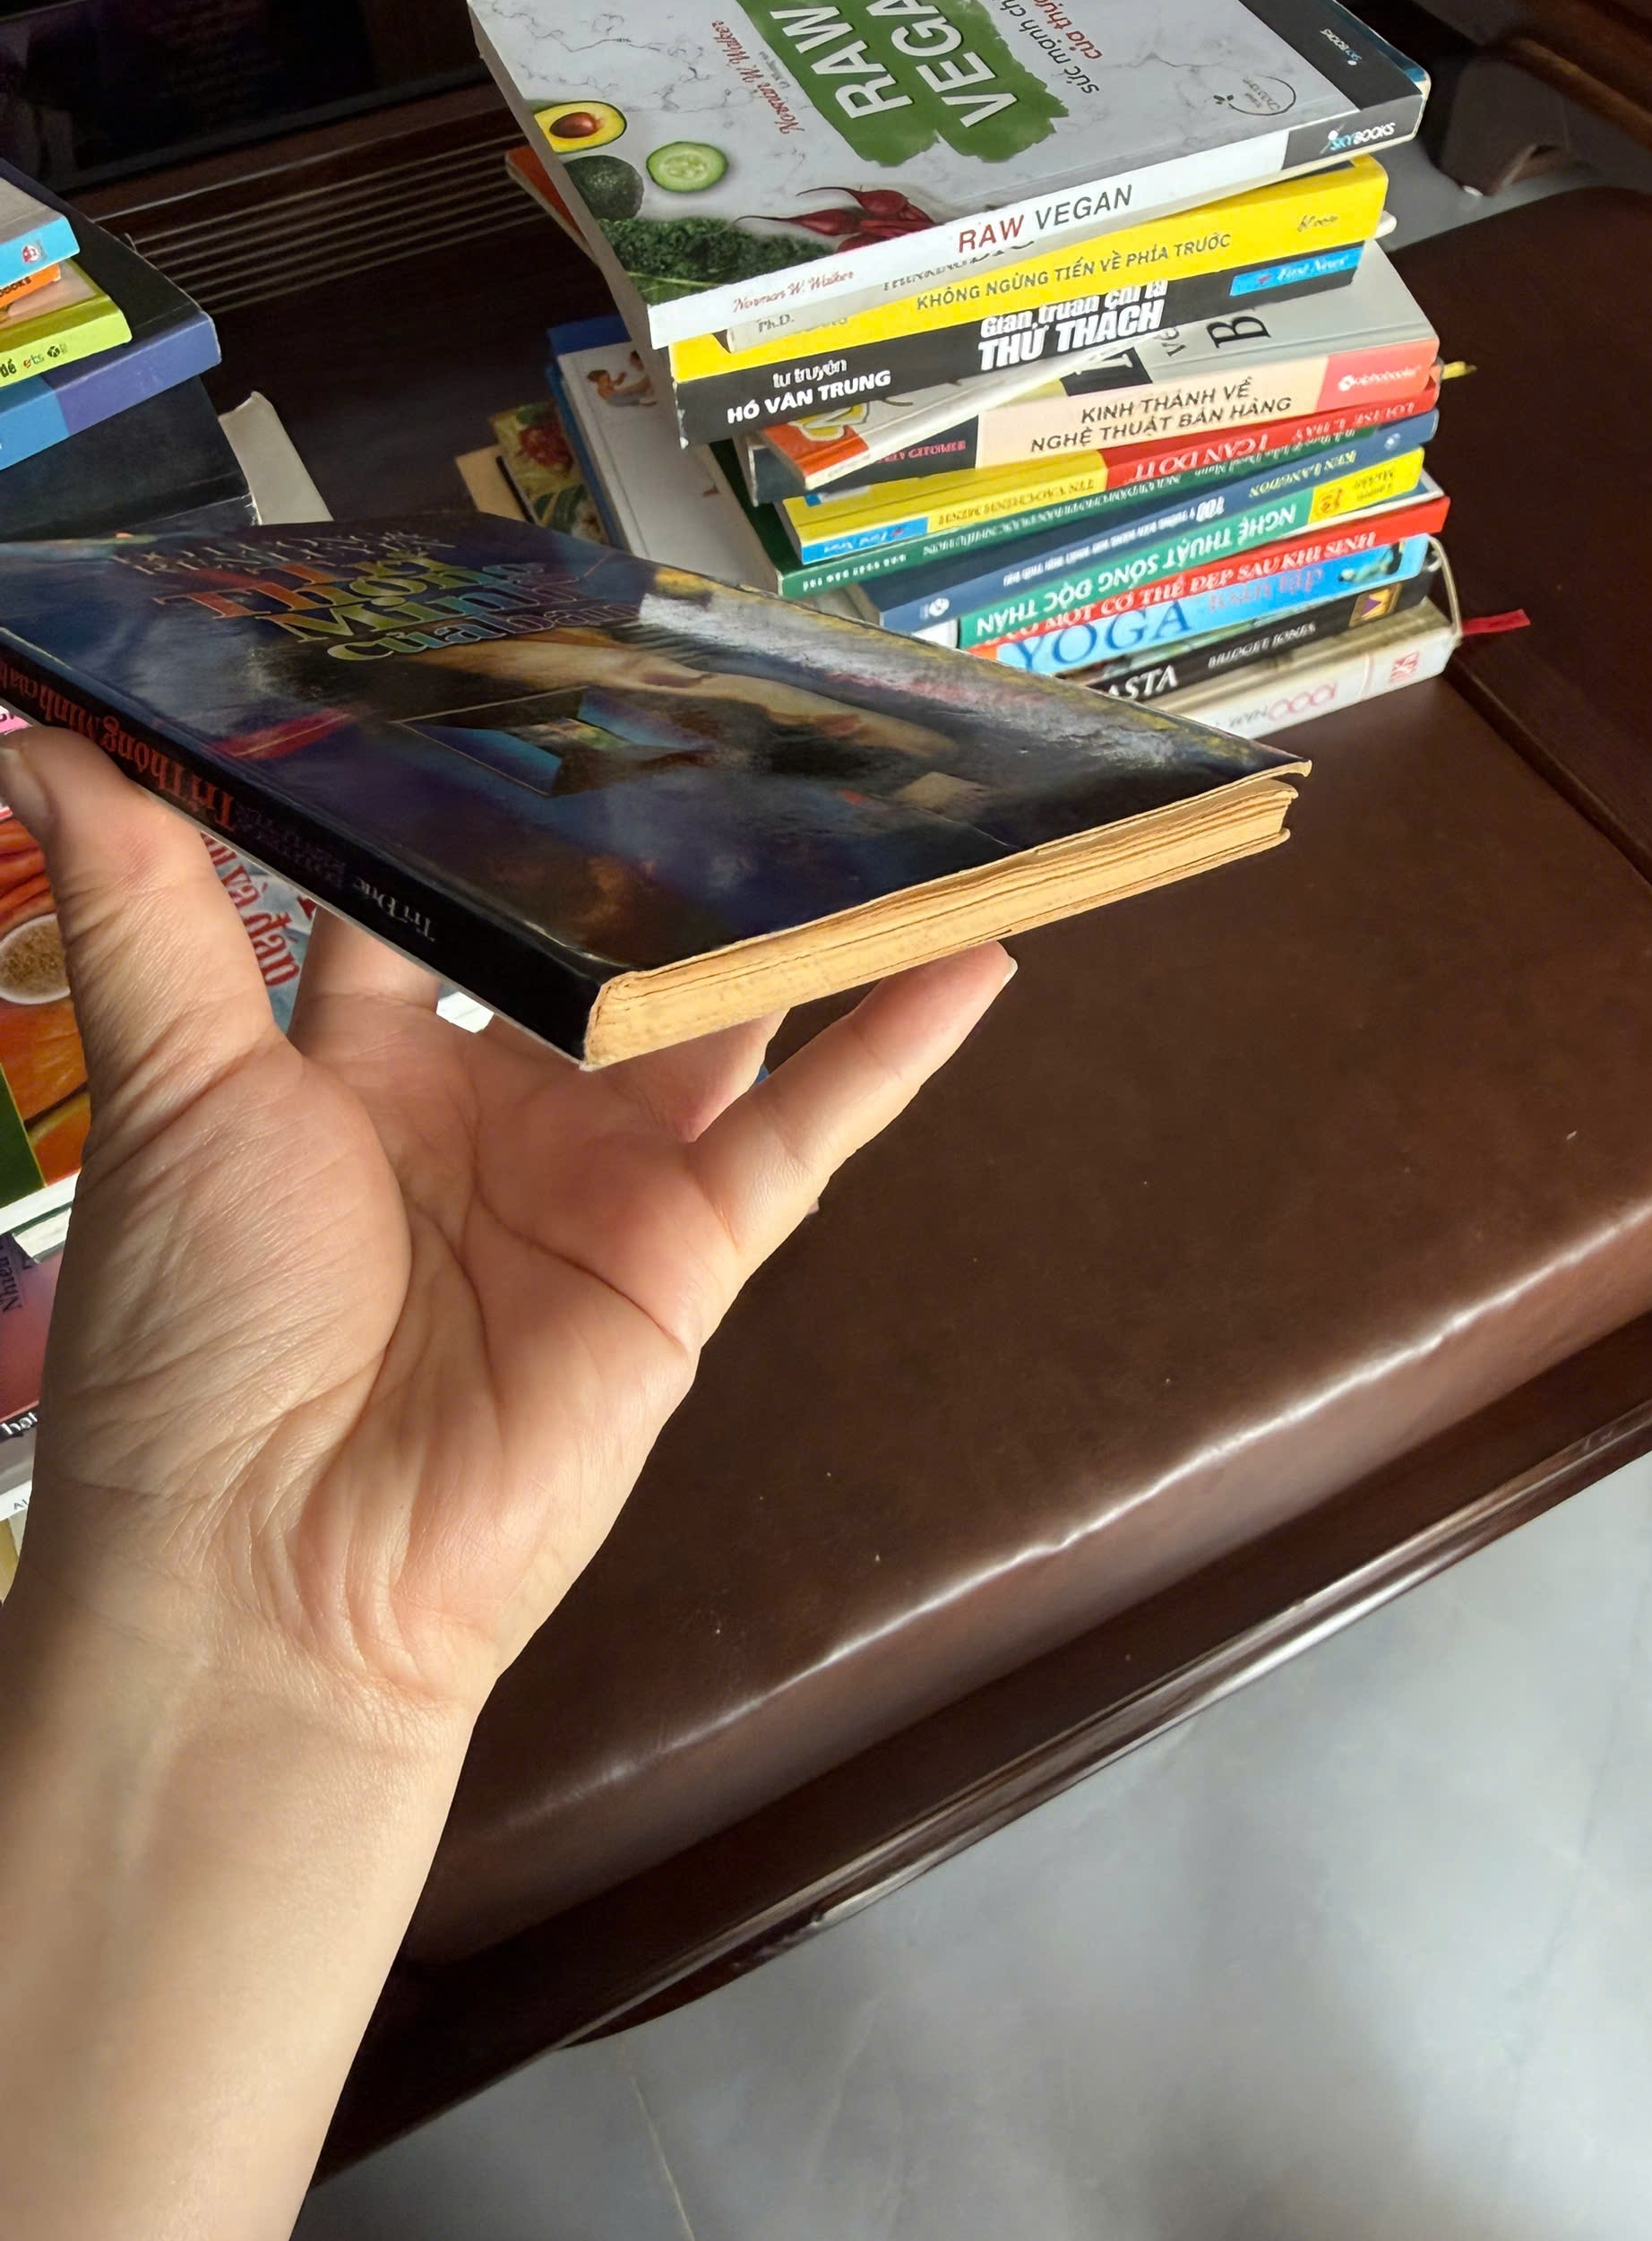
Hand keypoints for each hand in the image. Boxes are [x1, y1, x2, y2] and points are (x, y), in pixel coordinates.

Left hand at [0, 722, 1011, 1736]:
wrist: (278, 1571)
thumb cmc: (199, 1333)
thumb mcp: (176, 1090)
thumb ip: (149, 910)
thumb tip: (47, 736)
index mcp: (354, 1069)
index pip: (428, 900)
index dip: (466, 799)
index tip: (512, 668)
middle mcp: (490, 1113)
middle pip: (593, 949)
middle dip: (649, 847)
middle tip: (718, 697)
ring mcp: (599, 1183)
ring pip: (716, 1020)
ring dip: (788, 924)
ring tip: (865, 792)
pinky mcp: (689, 1255)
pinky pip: (807, 1136)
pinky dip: (889, 1049)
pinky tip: (970, 950)